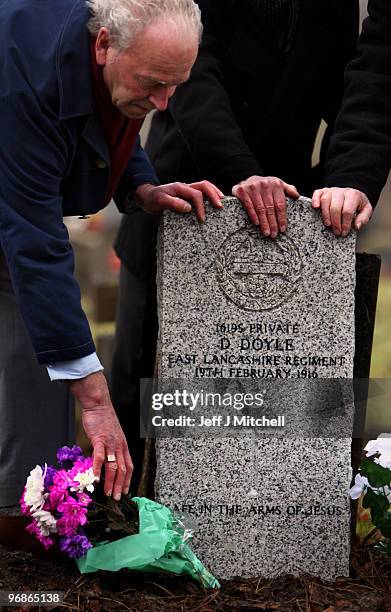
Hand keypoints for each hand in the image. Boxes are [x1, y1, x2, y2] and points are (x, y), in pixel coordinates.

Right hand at [68, 372, 132, 499]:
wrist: (99, 404)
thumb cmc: (103, 419)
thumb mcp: (111, 435)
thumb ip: (110, 447)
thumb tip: (105, 460)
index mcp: (123, 445)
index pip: (129, 466)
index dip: (128, 480)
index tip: (125, 491)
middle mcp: (119, 445)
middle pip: (123, 469)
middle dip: (120, 485)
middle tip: (116, 498)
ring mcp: (110, 443)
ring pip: (113, 466)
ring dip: (110, 481)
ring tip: (107, 493)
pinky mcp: (100, 439)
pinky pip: (100, 456)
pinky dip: (98, 469)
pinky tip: (95, 478)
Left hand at [135, 181, 224, 222]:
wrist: (147, 197)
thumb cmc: (153, 200)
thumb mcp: (160, 202)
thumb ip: (173, 203)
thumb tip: (188, 208)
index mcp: (180, 188)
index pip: (196, 194)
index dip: (201, 206)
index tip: (202, 219)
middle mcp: (185, 187)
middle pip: (204, 186)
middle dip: (213, 195)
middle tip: (220, 207)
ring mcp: (187, 190)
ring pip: (204, 187)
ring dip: (214, 193)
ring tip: (221, 202)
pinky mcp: (187, 195)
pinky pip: (201, 192)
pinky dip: (210, 195)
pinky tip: (214, 203)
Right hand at [232, 175, 298, 238]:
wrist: (246, 178)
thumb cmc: (264, 185)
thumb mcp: (277, 184)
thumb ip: (288, 189)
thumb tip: (297, 196)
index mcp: (276, 184)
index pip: (280, 204)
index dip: (282, 218)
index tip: (282, 228)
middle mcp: (265, 185)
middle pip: (270, 208)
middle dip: (273, 223)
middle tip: (274, 234)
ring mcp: (253, 187)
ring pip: (260, 209)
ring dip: (264, 222)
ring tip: (267, 232)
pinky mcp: (242, 191)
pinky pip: (249, 205)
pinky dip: (253, 215)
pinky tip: (257, 223)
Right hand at [312, 187, 372, 235]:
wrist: (352, 192)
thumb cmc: (357, 203)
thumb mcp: (366, 209)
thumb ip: (364, 218)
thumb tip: (357, 226)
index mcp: (353, 195)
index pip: (347, 211)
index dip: (345, 224)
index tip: (344, 232)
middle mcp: (341, 191)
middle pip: (335, 207)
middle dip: (336, 222)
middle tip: (336, 231)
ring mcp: (332, 190)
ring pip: (325, 201)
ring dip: (325, 215)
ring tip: (328, 224)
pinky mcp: (324, 191)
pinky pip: (317, 193)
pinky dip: (315, 200)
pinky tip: (316, 207)